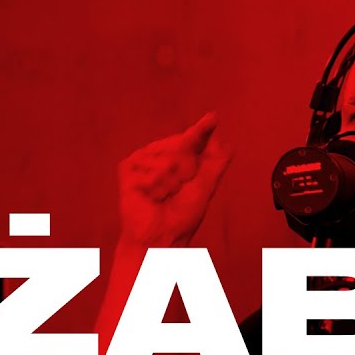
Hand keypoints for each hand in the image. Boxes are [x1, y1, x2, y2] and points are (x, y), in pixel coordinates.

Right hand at [118, 112, 232, 248]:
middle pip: (183, 144)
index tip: (213, 118)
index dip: (202, 129)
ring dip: (172, 182)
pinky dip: (157, 186)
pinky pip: (152, 169)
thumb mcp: (205, 187)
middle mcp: (160, 154)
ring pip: (168, 157)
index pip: (193, 138)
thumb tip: (227, 141)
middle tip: (178, 190)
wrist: (160, 237)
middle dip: (188, 170)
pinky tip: (151, 196)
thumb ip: (215, 163)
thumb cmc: (182, 216)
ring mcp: (142, 159)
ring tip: (164, 195)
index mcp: (178, 157)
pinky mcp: (128, 168)